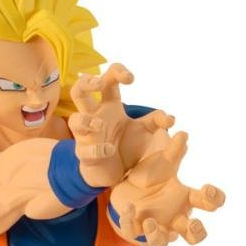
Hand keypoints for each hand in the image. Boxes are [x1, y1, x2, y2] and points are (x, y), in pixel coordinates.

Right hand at [69, 63, 175, 187]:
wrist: (115, 173)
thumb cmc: (125, 146)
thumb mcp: (144, 132)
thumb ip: (156, 121)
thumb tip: (171, 119)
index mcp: (109, 106)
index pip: (107, 79)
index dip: (117, 71)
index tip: (131, 79)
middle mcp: (94, 116)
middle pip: (79, 90)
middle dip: (86, 82)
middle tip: (99, 84)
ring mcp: (87, 135)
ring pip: (74, 120)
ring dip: (85, 120)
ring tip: (100, 125)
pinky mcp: (85, 154)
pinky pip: (84, 150)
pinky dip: (97, 149)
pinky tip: (109, 150)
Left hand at [108, 130, 225, 245]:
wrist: (126, 192)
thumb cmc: (151, 180)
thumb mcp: (162, 165)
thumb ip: (173, 153)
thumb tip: (183, 134)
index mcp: (186, 200)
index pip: (208, 204)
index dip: (214, 199)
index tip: (206, 188)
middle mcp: (175, 218)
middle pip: (195, 235)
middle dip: (197, 232)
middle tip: (194, 225)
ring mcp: (157, 227)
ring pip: (164, 242)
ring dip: (159, 234)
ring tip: (151, 222)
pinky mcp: (137, 231)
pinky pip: (135, 232)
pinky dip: (130, 222)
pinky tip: (129, 208)